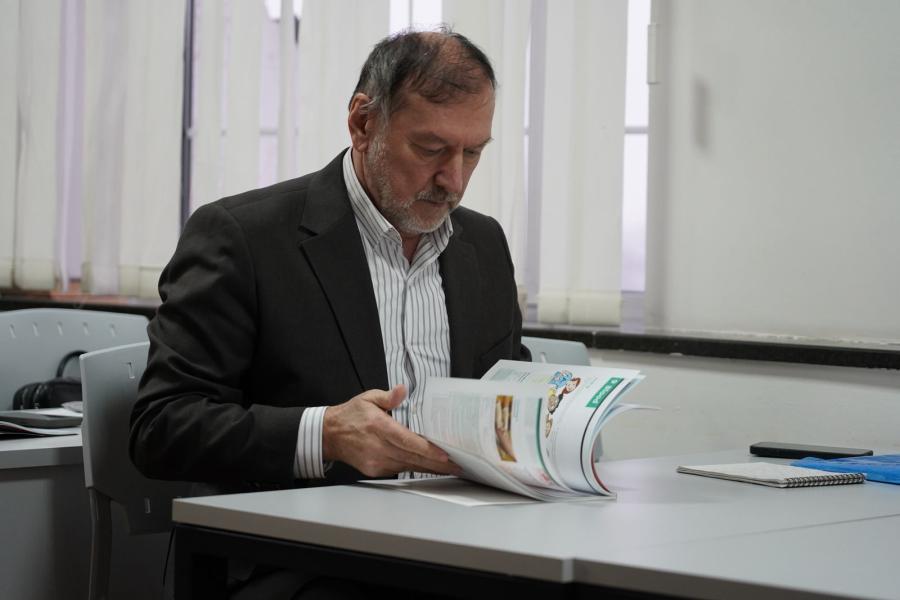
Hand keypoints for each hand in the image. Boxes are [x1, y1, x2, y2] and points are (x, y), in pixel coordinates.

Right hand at [322, 385, 460, 477]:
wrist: (329, 435)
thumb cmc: (351, 415)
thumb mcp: (368, 398)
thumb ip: (388, 396)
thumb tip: (403, 390)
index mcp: (379, 428)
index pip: (408, 442)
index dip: (428, 450)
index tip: (445, 455)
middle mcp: (379, 447)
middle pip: (413, 458)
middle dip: (438, 464)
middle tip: (458, 466)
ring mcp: (377, 461)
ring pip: (409, 466)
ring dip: (430, 468)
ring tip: (450, 468)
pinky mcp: (375, 470)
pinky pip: (399, 469)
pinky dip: (414, 467)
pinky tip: (428, 467)